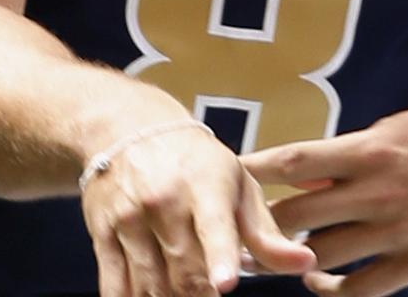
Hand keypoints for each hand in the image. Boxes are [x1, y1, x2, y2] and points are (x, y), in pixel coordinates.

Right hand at [80, 116, 317, 296]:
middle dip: (202, 295)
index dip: (220, 258)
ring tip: (185, 293)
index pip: (214, 225)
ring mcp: (128, 218)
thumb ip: (268, 232)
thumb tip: (305, 263)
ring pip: (151, 285)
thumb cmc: (194, 163)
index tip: (225, 284)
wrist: (124, 128)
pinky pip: (115, 285)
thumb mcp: (237, 185)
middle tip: (213, 291)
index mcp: (205, 184)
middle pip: (185, 272)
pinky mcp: (101, 232)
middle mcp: (163, 200)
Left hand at [244, 111, 407, 295]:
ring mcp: (399, 231)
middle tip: (238, 228)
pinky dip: (331, 290)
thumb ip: (352, 152)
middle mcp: (380, 191)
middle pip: (298, 213)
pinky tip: (318, 284)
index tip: (229, 172)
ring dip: (290, 258)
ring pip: (320, 254)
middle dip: (263, 222)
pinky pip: (361, 289)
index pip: (297, 160)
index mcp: (372, 149)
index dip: (257, 169)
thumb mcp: (401, 129)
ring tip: (271, 258)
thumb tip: (306, 169)